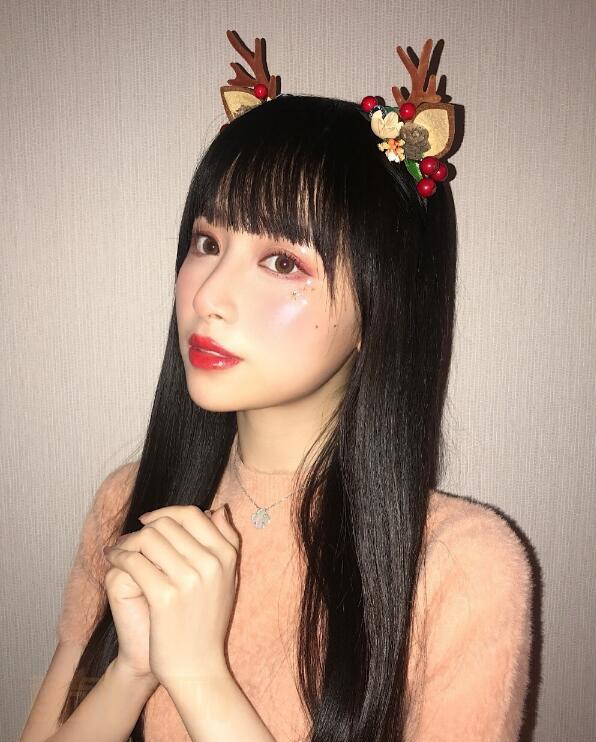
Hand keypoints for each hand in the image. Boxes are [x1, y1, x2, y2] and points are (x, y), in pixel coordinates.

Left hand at [103, 504, 239, 689]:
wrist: (197, 667)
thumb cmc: (207, 622)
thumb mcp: (227, 578)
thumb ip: (226, 541)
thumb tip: (217, 509)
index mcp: (227, 555)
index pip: (192, 515)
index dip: (166, 513)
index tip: (149, 522)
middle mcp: (212, 563)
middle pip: (168, 524)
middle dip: (144, 529)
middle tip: (130, 540)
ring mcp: (190, 580)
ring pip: (149, 538)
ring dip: (128, 542)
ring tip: (119, 551)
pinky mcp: (165, 597)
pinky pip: (134, 562)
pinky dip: (119, 558)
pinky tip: (113, 562)